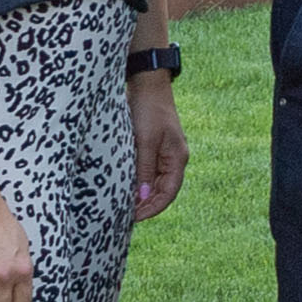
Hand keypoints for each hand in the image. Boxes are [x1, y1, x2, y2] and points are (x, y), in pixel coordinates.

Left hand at [130, 73, 189, 222]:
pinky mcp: (152, 148)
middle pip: (162, 191)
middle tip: (125, 216)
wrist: (147, 84)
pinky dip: (138, 182)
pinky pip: (147, 172)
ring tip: (123, 205)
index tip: (134, 218)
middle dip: (146, 205)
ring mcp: (163, 153)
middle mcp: (173, 159)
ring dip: (141, 195)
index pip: (168, 193)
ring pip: (153, 183)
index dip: (153, 209)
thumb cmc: (149, 110)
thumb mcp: (145, 141)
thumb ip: (144, 170)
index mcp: (177, 158)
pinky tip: (125, 187)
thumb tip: (143, 198)